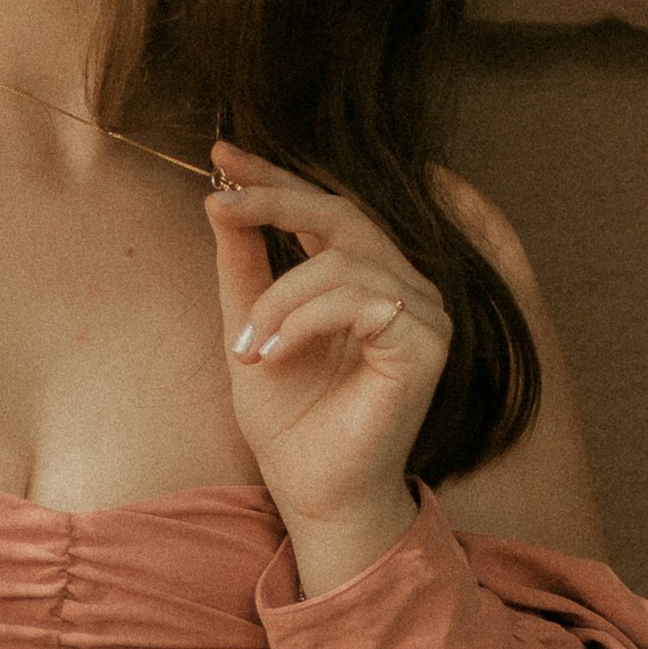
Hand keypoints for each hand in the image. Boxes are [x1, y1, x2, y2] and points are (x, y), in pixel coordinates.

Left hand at [205, 142, 447, 585]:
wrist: (314, 495)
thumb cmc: (290, 424)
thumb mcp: (249, 330)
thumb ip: (243, 267)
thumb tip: (219, 200)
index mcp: (365, 279)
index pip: (325, 210)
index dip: (274, 177)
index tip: (220, 153)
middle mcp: (404, 287)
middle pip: (342, 213)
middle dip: (274, 199)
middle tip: (219, 201)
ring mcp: (425, 312)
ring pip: (343, 260)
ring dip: (278, 300)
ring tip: (246, 350)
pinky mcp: (428, 342)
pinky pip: (359, 299)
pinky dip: (303, 321)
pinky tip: (271, 357)